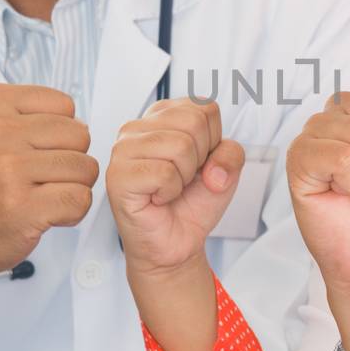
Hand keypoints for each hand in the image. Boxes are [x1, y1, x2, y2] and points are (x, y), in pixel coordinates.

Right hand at [0, 84, 97, 305]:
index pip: (64, 105)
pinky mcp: (21, 206)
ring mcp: (7, 169)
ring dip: (73, 187)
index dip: (59, 132)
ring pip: (85, 167)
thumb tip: (79, 121)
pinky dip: (72, 212)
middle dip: (70, 160)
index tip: (34, 152)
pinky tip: (45, 215)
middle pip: (79, 135)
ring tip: (41, 196)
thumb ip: (24, 114)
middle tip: (41, 179)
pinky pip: (80, 199)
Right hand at [107, 98, 244, 279]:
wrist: (177, 242)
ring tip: (169, 188)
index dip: (213, 141)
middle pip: (194, 122)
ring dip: (184, 177)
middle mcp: (137, 127)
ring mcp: (123, 149)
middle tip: (182, 178)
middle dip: (200, 159)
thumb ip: (232, 153)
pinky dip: (170, 191)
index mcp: (161, 116)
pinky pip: (164, 173)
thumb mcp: (226, 171)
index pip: (205, 108)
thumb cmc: (192, 202)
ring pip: (180, 146)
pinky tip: (158, 198)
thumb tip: (213, 168)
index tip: (196, 162)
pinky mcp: (117, 175)